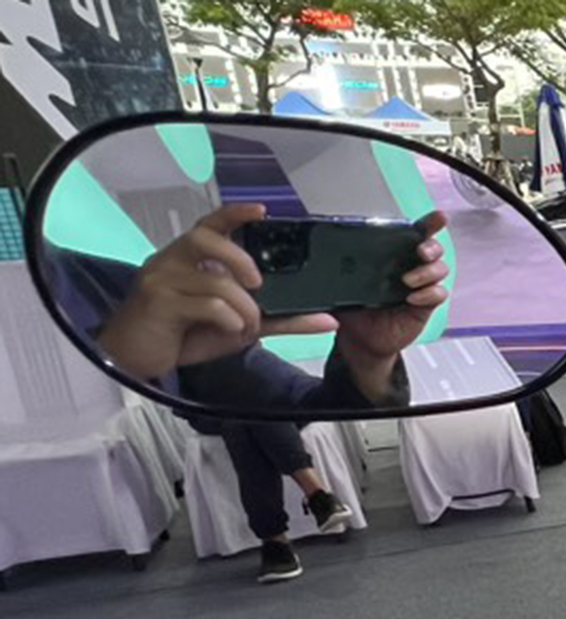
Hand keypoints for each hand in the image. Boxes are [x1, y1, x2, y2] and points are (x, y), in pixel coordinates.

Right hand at [93, 204, 336, 381]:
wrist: (136, 359)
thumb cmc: (185, 335)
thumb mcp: (241, 326)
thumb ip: (282, 319)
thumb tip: (329, 320)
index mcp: (190, 258)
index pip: (211, 223)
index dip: (235, 213)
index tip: (263, 210)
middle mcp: (172, 260)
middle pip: (205, 237)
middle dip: (238, 257)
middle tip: (258, 284)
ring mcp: (161, 279)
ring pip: (212, 278)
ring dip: (241, 305)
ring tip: (246, 324)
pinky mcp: (157, 302)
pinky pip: (203, 303)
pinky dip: (227, 319)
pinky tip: (229, 331)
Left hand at [333, 210, 450, 361]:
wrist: (359, 340)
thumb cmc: (354, 310)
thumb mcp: (342, 285)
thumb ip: (336, 270)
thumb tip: (320, 256)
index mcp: (393, 257)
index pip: (415, 235)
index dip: (429, 224)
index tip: (438, 217)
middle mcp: (410, 267)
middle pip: (434, 249)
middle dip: (431, 247)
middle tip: (419, 251)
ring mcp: (421, 286)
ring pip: (440, 269)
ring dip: (428, 271)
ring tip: (408, 281)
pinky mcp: (425, 305)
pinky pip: (438, 294)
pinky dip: (429, 294)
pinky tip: (412, 299)